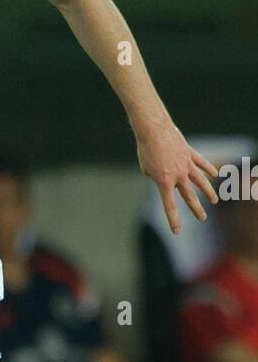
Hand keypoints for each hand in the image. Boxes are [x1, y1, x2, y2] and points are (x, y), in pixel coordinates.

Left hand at [134, 118, 217, 233]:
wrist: (154, 130)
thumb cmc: (146, 149)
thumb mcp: (145, 168)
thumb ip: (154, 176)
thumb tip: (163, 177)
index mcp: (164, 182)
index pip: (170, 206)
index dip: (174, 220)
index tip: (177, 231)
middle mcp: (178, 176)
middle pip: (190, 196)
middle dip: (196, 209)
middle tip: (203, 218)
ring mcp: (186, 164)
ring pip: (201, 181)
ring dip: (208, 192)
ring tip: (214, 201)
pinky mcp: (190, 153)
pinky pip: (202, 163)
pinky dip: (208, 169)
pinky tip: (215, 175)